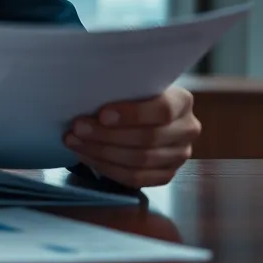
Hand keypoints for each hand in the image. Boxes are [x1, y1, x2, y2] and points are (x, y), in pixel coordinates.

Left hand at [63, 86, 199, 187]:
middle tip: (77, 128)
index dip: (132, 114)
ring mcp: (179, 156)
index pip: (163, 110)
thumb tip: (88, 94)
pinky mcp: (166, 175)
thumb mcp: (133, 84)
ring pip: (139, 161)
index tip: (102, 114)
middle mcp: (188, 130)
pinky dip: (107, 168)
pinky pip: (135, 178)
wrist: (144, 114)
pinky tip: (86, 156)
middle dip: (107, 135)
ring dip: (101, 152)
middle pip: (148, 139)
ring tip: (74, 141)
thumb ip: (123, 88)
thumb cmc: (133, 94)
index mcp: (182, 101)